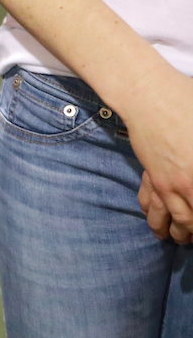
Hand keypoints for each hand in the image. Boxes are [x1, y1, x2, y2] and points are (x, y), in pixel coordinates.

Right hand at [125, 69, 192, 244]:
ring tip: (175, 238)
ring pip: (170, 217)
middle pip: (191, 220)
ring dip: (174, 231)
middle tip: (192, 238)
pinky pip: (148, 201)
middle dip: (191, 233)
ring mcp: (166, 181)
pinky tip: (154, 218)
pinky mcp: (151, 173)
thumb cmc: (187, 107)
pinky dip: (151, 214)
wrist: (150, 98)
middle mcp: (187, 185)